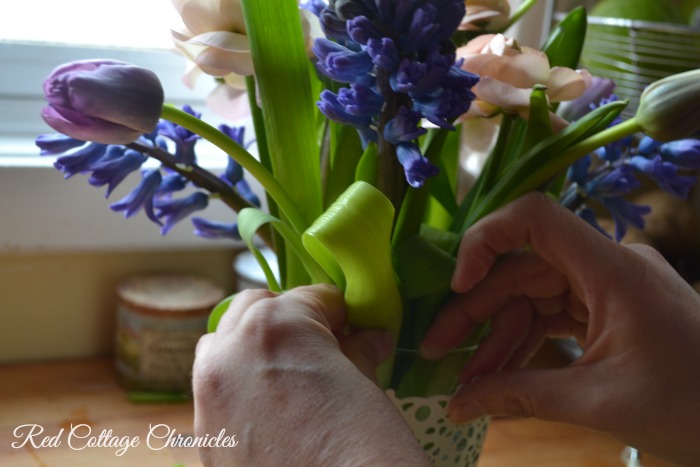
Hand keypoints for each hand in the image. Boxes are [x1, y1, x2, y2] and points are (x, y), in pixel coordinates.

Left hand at [193, 284, 429, 466]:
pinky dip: (237, 385)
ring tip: (287, 375)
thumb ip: (358, 352)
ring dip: (250, 345)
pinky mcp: (200, 433)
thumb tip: (369, 339)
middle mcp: (230, 349)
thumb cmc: (362, 446)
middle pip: (255, 308)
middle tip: (320, 348)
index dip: (337, 313)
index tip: (352, 330)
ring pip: (222, 343)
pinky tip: (270, 412)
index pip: (311, 297)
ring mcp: (208, 392)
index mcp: (277, 325)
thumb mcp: (366, 388)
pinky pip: (214, 389)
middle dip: (288, 319)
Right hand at [421, 193, 699, 465]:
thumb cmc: (689, 408)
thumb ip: (519, 396)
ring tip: (465, 378)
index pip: (534, 218)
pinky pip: (555, 316)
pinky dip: (526, 344)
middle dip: (477, 311)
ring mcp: (608, 289)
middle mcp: (605, 267)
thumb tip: (456, 406)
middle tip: (437, 349)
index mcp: (610, 269)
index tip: (458, 286)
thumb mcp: (597, 403)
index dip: (485, 240)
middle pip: (522, 269)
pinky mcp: (610, 312)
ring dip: (498, 335)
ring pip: (534, 297)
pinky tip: (499, 375)